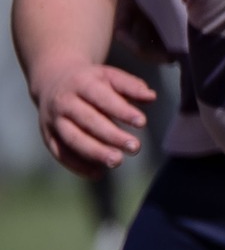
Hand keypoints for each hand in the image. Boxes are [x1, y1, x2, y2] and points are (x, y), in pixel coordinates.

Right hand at [33, 60, 154, 176]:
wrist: (52, 80)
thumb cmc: (91, 81)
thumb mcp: (110, 76)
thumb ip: (131, 86)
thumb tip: (151, 97)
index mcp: (81, 84)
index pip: (102, 98)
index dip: (121, 110)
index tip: (142, 122)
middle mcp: (64, 102)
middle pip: (87, 120)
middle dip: (111, 135)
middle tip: (135, 147)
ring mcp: (53, 120)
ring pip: (72, 139)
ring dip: (94, 152)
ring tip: (117, 161)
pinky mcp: (48, 135)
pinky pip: (60, 153)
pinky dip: (77, 165)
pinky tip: (98, 173)